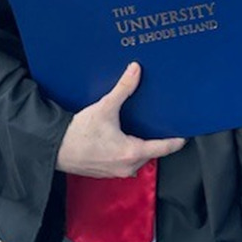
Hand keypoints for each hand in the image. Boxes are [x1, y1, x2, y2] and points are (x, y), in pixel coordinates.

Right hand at [56, 62, 185, 177]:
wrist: (55, 148)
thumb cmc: (79, 133)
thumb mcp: (105, 107)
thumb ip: (123, 88)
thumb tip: (136, 69)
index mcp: (132, 152)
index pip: (164, 148)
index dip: (177, 141)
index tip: (186, 134)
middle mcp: (128, 167)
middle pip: (152, 153)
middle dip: (157, 140)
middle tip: (162, 125)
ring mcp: (117, 172)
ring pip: (139, 159)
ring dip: (142, 146)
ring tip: (143, 130)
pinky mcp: (107, 173)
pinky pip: (126, 163)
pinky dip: (129, 152)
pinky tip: (123, 139)